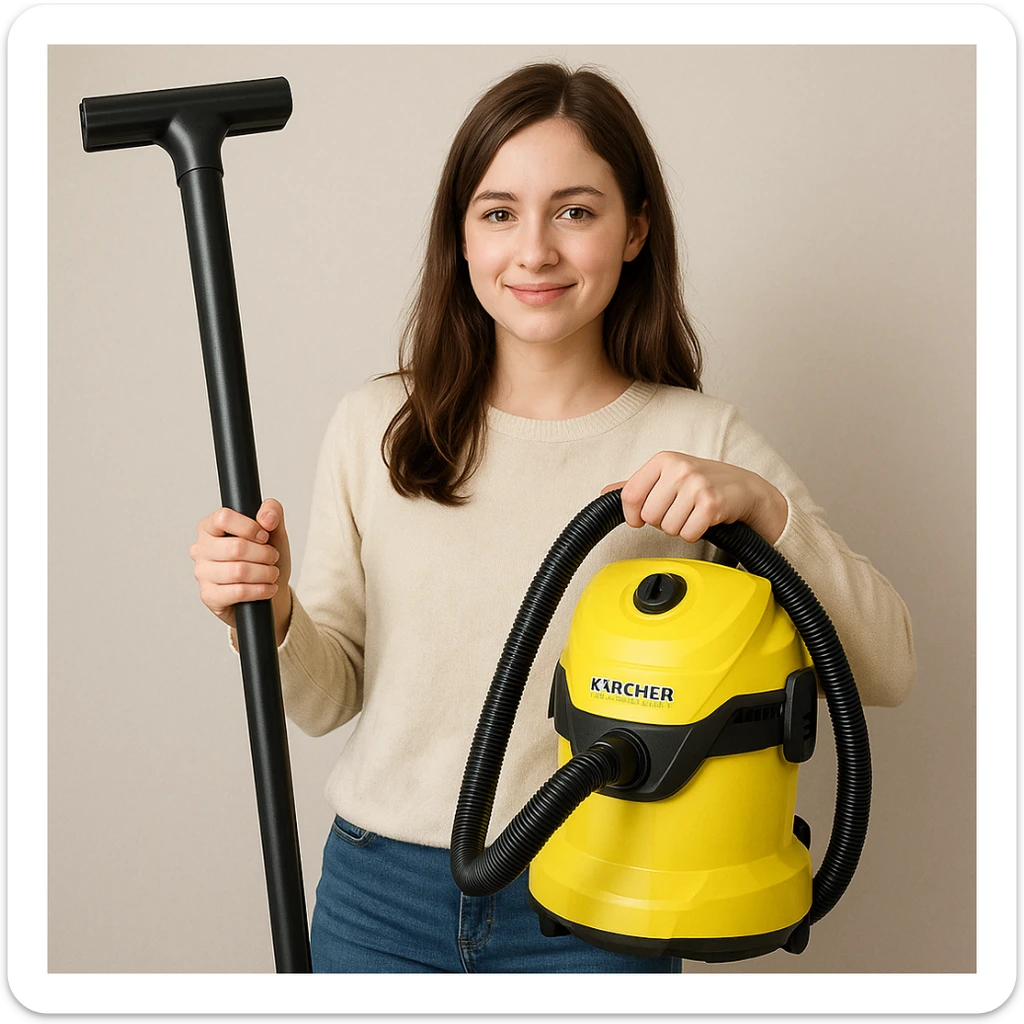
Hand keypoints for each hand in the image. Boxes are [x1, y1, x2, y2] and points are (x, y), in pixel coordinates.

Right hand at [189, 498, 292, 640]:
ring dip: (265, 573)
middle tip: (273, 557)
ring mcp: (202, 573)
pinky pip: (239, 591)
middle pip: (236, 547)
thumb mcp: (274, 531)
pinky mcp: (209, 596)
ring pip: (239, 571)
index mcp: (210, 527)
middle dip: (264, 554)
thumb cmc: (264, 559)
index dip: (250, 527)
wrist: (266, 592)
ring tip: (272, 573)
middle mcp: (201, 549)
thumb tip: (266, 518)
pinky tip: (268, 588)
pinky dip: (260, 590)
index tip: (264, 536)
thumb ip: (272, 512)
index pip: (223, 518)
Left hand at [601, 451, 787, 544]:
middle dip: (662, 521)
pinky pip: (688, 534)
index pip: (629, 495)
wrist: (745, 489)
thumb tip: (604, 493)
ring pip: (668, 527)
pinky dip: (695, 533)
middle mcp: (679, 468)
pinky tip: (705, 520)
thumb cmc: (704, 482)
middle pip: (648, 516)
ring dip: (680, 527)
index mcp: (663, 460)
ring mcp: (697, 485)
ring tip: (693, 513)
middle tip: (680, 510)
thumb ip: (636, 485)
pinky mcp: (712, 504)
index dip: (632, 514)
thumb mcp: (667, 476)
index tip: (641, 518)